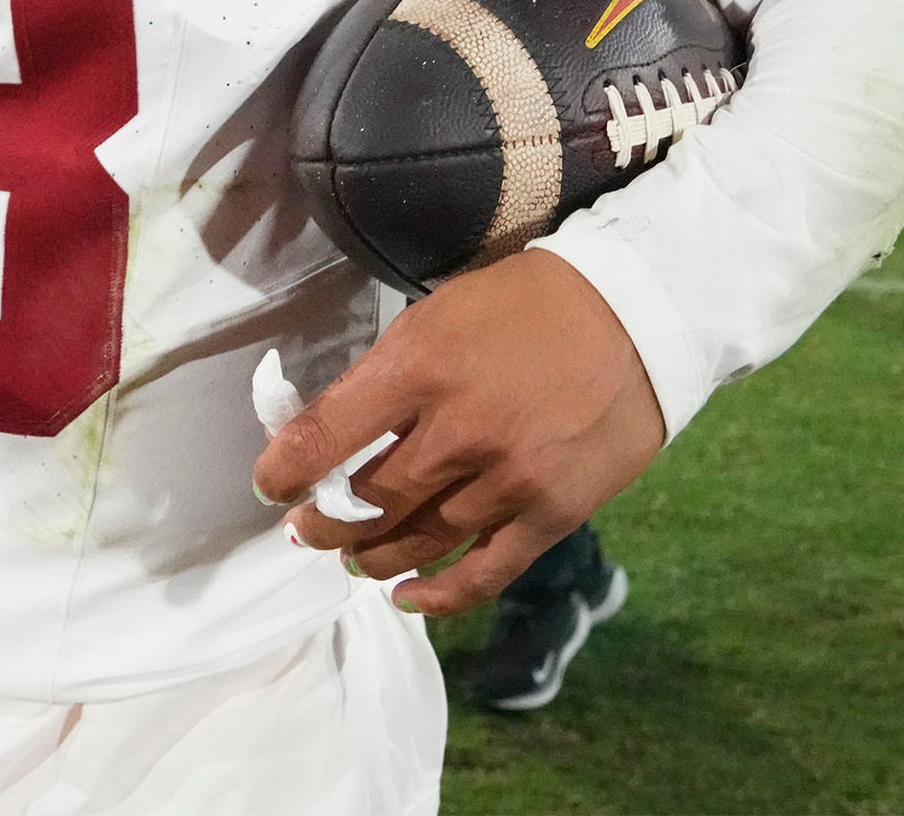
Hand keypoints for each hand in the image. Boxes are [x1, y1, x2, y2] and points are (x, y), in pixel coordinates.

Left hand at [254, 248, 665, 615]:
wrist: (634, 314)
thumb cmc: (522, 305)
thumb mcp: (436, 314)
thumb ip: (384, 375)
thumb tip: (327, 431)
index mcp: (421, 366)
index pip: (329, 432)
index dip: (286, 469)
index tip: (269, 487)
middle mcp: (461, 429)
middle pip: (371, 498)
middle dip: (326, 522)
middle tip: (307, 530)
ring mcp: (510, 477)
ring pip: (420, 539)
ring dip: (375, 555)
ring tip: (353, 556)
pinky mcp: (553, 512)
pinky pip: (485, 571)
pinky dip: (439, 596)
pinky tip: (406, 598)